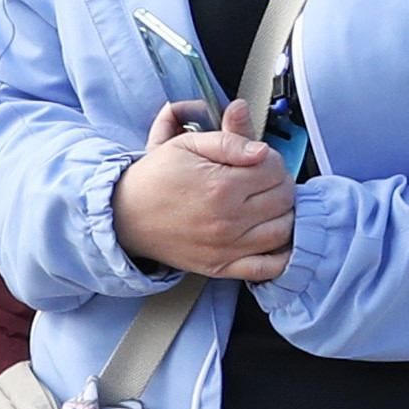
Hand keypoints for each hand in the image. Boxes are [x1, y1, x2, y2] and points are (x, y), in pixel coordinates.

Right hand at [112, 99, 296, 282]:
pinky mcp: (221, 266)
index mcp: (222, 186)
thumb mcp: (187, 144)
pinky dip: (281, 255)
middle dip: (280, 184)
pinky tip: (275, 238)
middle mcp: (228, 219)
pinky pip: (267, 268)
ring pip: (283, 230)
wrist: (125, 216)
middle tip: (263, 180)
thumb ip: (229, 140)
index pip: (274, 169)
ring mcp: (226, 247)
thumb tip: (261, 149)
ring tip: (267, 204)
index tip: (258, 160)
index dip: (271, 159)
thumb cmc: (155, 179)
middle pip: (284, 199)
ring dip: (284, 213)